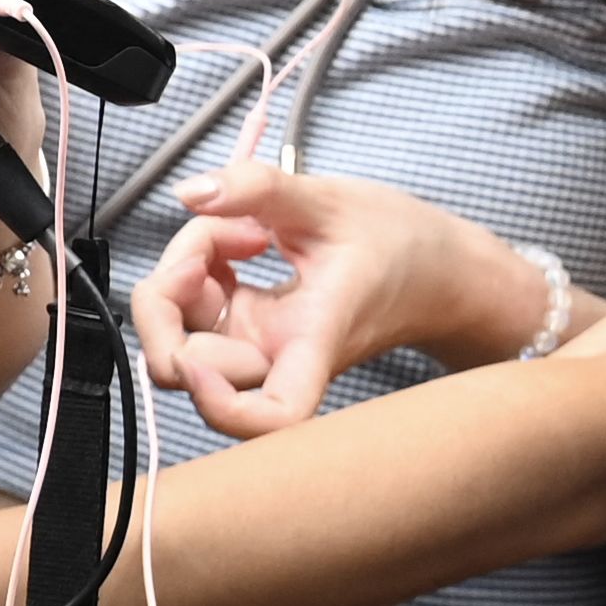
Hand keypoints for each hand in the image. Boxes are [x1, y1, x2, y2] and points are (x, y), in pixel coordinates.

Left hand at [128, 161, 550, 437]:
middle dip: (170, 289)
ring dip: (186, 269)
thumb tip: (190, 192)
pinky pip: (194, 308)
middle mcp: (277, 356)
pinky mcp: (250, 328)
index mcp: (311, 341)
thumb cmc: (401, 244)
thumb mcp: (331, 200)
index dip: (217, 403)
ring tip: (243, 227)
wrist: (436, 269)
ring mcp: (259, 345)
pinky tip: (237, 238)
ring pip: (180, 326)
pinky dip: (197, 269)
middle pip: (184, 362)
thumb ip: (259, 188)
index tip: (195, 352)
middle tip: (214, 230)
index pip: (268, 416)